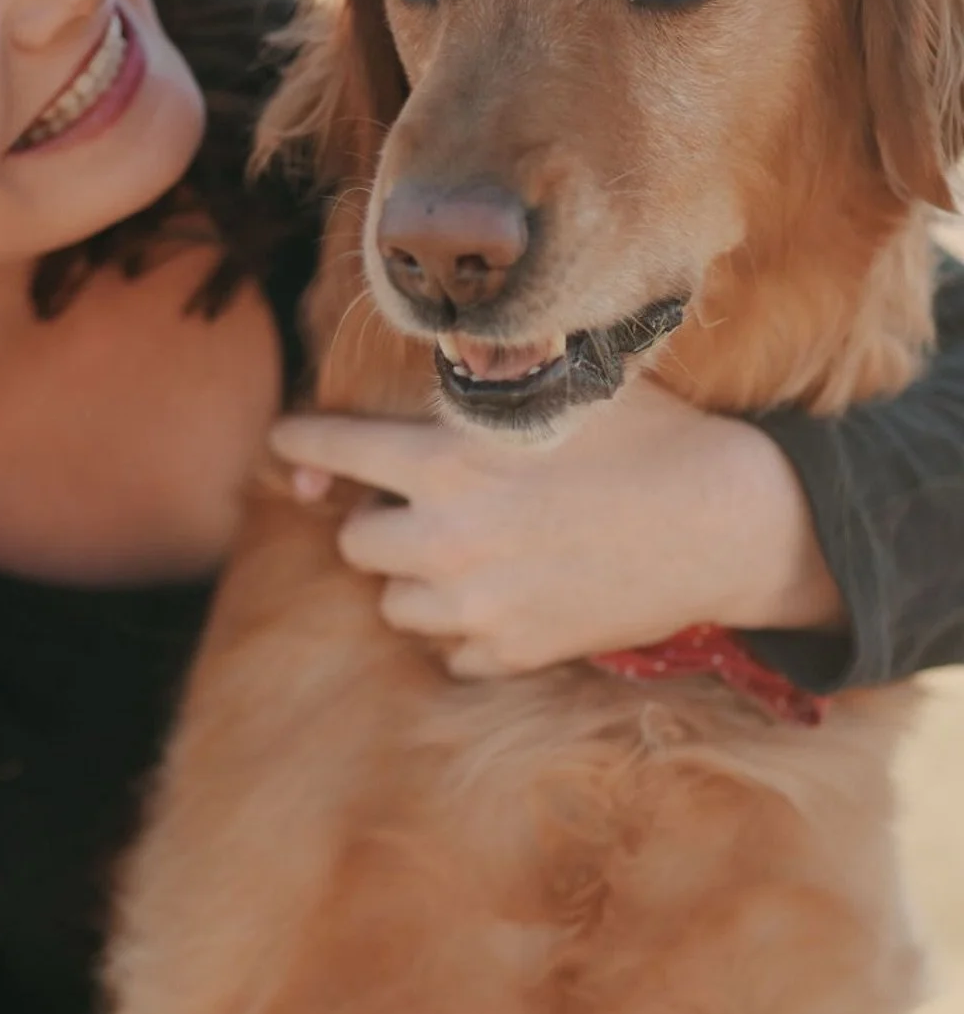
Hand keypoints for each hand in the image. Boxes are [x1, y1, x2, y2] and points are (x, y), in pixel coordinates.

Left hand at [268, 381, 844, 677]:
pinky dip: (467, 631)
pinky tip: (507, 598)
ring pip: (394, 605)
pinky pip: (451, 653)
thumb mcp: (556, 387)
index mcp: (446, 459)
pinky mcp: (513, 653)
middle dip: (379, 520)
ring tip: (469, 556)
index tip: (286, 445)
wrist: (728, 523)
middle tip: (422, 508)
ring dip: (417, 581)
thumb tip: (423, 361)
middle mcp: (445, 537)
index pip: (330, 447)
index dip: (301, 441)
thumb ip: (478, 379)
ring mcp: (477, 605)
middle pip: (353, 542)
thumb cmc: (647, 436)